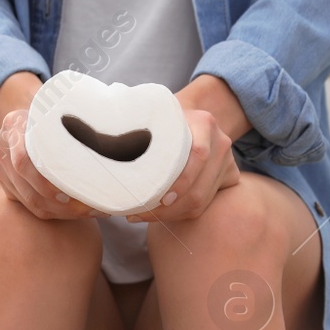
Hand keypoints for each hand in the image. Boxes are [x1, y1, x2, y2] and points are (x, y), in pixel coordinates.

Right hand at [0, 72, 100, 220]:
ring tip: (91, 211)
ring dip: (63, 212)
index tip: (68, 194)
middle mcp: (1, 148)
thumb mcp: (58, 108)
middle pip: (29, 189)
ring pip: (32, 203)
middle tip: (93, 208)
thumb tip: (108, 129)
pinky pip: (31, 207)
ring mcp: (1, 169)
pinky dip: (56, 212)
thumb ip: (73, 116)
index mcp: (14, 125)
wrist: (30, 114)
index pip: (23, 161)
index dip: (45, 183)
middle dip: (63, 206)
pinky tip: (77, 212)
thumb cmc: (52, 111)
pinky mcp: (8, 186)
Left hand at [125, 105, 238, 223]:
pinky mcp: (228, 177)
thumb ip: (134, 123)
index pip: (199, 155)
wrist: (192, 117)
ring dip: (171, 215)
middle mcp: (220, 142)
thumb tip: (101, 142)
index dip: (181, 180)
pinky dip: (181, 214)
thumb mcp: (154, 114)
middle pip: (200, 188)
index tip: (161, 197)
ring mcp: (227, 162)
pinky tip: (160, 214)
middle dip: (168, 209)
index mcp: (204, 123)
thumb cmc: (164, 119)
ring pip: (202, 202)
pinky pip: (206, 204)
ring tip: (141, 215)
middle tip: (137, 213)